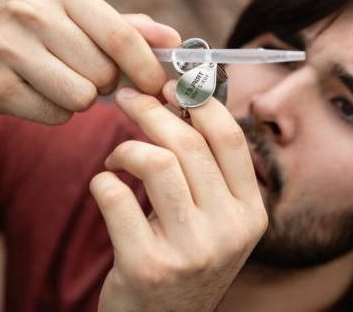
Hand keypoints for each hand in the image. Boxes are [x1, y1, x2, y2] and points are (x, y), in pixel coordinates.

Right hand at [0, 0, 179, 123]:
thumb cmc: (38, 30)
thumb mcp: (79, 16)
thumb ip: (127, 27)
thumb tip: (173, 40)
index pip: (121, 36)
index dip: (147, 68)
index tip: (158, 85)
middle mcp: (31, 12)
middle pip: (104, 73)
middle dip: (106, 82)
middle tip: (88, 72)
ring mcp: (7, 48)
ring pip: (83, 98)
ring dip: (82, 98)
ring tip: (61, 80)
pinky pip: (56, 115)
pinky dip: (57, 111)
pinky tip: (38, 91)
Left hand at [89, 82, 267, 311]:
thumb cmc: (184, 258)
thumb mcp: (211, 219)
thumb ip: (206, 170)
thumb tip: (181, 103)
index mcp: (250, 212)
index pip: (231, 139)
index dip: (200, 103)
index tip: (171, 85)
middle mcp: (229, 231)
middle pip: (189, 144)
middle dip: (151, 110)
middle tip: (127, 99)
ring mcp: (191, 250)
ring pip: (156, 162)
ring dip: (126, 147)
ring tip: (116, 158)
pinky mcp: (148, 266)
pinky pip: (116, 198)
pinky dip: (102, 181)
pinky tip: (105, 185)